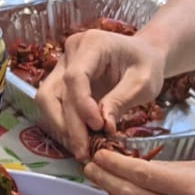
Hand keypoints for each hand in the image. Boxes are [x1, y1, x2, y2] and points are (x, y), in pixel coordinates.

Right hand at [36, 26, 171, 152]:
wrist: (143, 56)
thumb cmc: (147, 64)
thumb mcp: (144, 82)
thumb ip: (121, 101)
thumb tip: (104, 126)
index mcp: (92, 44)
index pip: (75, 76)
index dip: (82, 105)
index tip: (98, 126)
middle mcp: (71, 51)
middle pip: (53, 91)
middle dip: (68, 125)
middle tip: (84, 151)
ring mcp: (63, 65)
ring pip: (47, 100)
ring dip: (61, 127)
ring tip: (81, 148)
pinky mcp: (62, 80)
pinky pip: (55, 105)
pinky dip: (65, 124)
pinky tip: (80, 139)